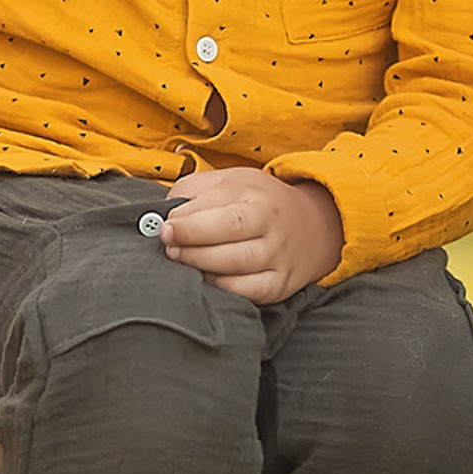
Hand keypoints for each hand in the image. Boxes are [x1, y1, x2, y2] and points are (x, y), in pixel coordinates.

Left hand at [158, 168, 344, 302]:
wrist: (311, 226)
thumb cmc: (256, 202)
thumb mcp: (229, 181)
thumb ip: (194, 190)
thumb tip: (160, 212)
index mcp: (257, 196)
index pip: (221, 207)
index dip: (188, 221)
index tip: (165, 227)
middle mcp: (271, 225)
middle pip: (230, 234)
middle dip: (192, 242)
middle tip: (169, 245)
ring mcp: (277, 257)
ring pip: (237, 265)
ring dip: (201, 264)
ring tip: (180, 259)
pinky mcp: (279, 284)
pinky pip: (249, 292)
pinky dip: (223, 288)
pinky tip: (205, 279)